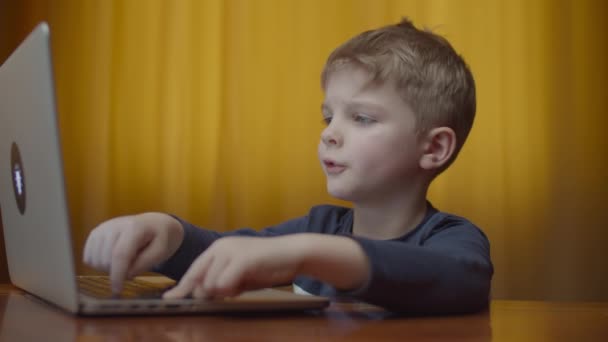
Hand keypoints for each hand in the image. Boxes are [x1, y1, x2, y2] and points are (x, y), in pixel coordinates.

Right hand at [82, 212, 183, 292]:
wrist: (153, 224)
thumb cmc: (158, 239)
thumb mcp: (161, 252)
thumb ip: (145, 263)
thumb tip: (126, 275)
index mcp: (134, 227)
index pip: (120, 254)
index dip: (117, 275)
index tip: (117, 290)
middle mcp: (114, 225)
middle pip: (105, 260)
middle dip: (117, 271)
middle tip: (133, 265)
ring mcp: (102, 228)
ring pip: (94, 261)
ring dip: (108, 268)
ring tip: (125, 260)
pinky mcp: (95, 233)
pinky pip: (88, 258)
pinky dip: (99, 263)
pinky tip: (114, 258)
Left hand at [163, 235, 303, 298]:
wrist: (293, 253)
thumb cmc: (267, 265)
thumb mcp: (239, 276)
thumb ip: (221, 283)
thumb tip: (203, 295)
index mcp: (217, 249)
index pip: (194, 271)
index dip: (182, 288)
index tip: (170, 300)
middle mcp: (220, 247)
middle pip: (199, 280)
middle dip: (208, 293)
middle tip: (231, 290)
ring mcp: (230, 251)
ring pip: (211, 285)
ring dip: (226, 292)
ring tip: (245, 282)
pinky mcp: (241, 259)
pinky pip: (224, 285)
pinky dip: (232, 290)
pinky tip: (246, 282)